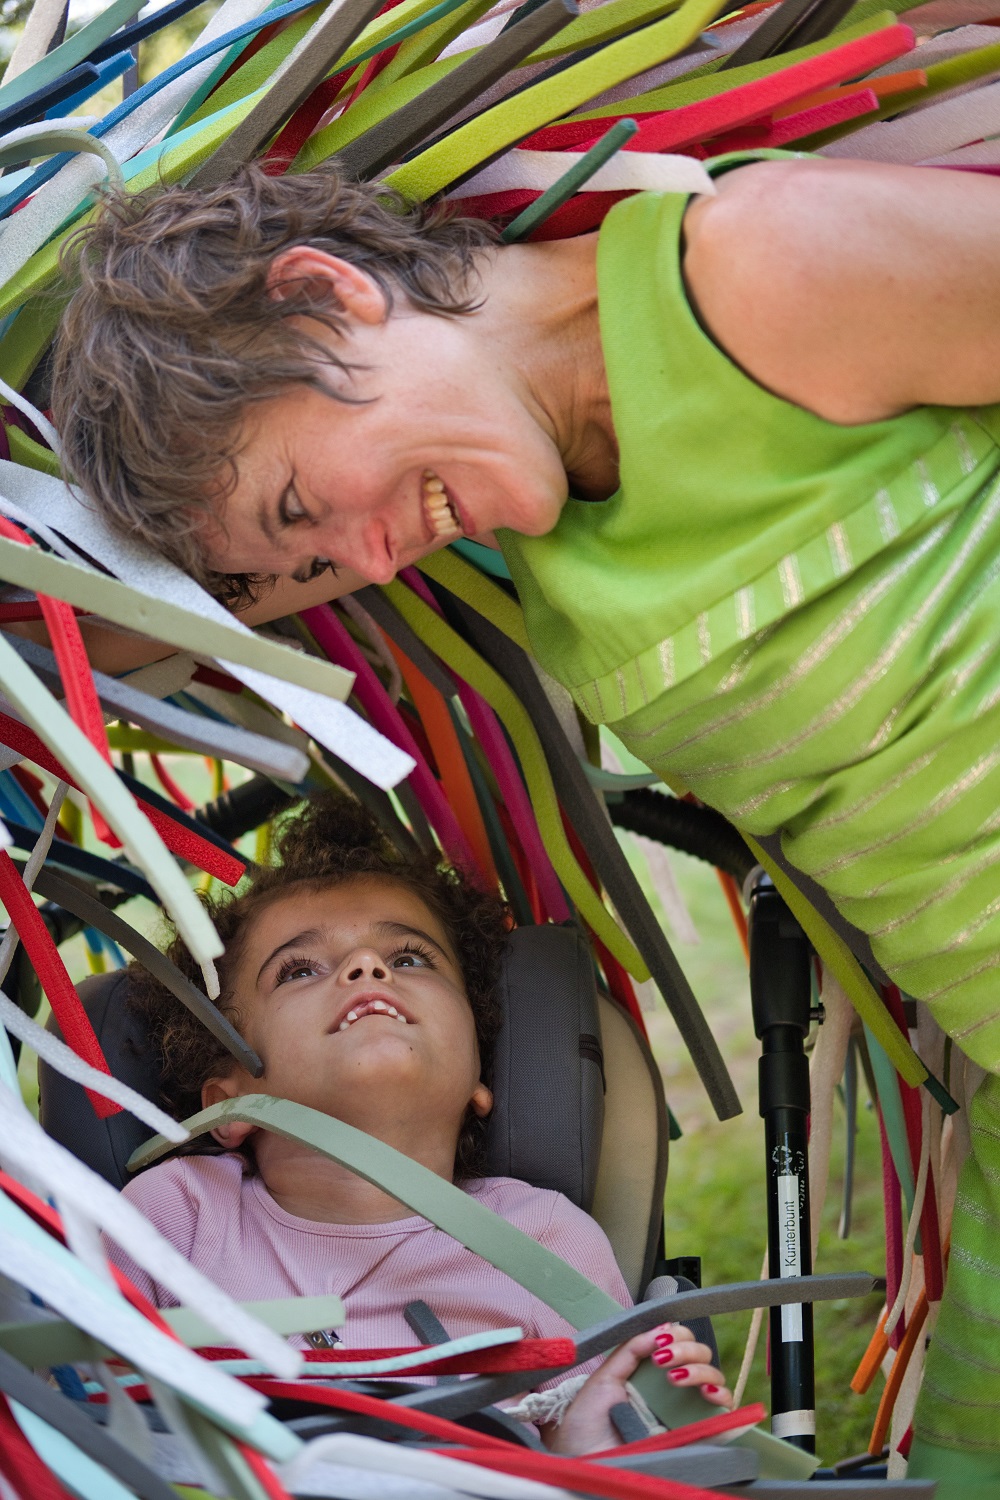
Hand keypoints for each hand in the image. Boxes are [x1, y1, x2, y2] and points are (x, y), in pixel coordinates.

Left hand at [542, 1322, 731, 1456]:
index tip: (660, 1339)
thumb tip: (661, 1328)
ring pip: (714, 1377)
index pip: (681, 1343)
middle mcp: (674, 1389)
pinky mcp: (697, 1434)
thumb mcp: (606, 1377)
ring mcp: (687, 1411)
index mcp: (652, 1372)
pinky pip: (723, 1412)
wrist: (585, 1457)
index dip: (677, 1335)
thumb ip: (632, 1350)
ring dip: (698, 1369)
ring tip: (673, 1377)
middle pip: (702, 1355)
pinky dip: (721, 1395)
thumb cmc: (589, 1421)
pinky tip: (705, 1392)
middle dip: (686, 1348)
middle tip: (662, 1357)